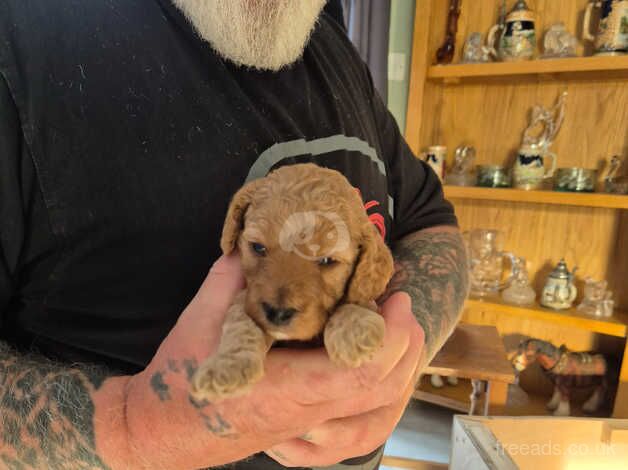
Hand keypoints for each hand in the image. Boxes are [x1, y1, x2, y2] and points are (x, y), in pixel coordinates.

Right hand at [125, 255, 423, 469]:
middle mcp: (305, 414)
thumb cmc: (179, 381)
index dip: (388, 335)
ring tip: (402, 334)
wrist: (164, 433)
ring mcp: (308, 427)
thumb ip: (234, 277)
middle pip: (380, 391)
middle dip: (405, 347)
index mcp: (284, 389)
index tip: (394, 298)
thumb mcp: (203, 321)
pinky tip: (380, 367)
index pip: (358, 371)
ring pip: (378, 413)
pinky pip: (362, 422)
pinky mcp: (307, 429)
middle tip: (403, 307)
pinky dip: (382, 392)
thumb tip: (255, 243)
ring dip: (400, 372)